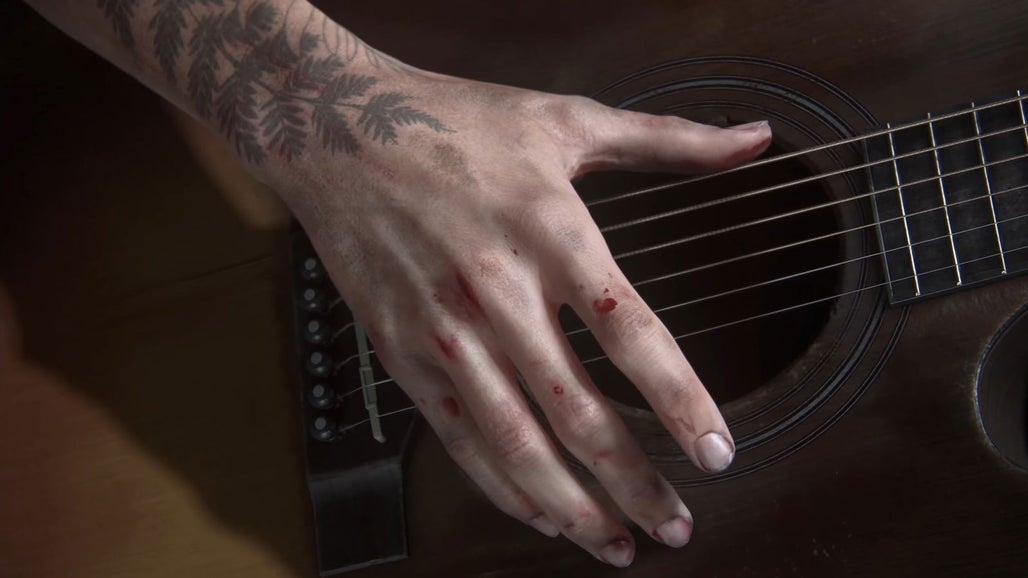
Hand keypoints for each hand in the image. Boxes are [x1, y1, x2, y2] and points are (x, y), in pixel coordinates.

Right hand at [269, 71, 770, 565]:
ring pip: (517, 443)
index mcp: (551, 232)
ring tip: (619, 544)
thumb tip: (756, 139)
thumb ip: (669, 140)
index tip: (718, 454)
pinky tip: (543, 511)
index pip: (632, 334)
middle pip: (580, 412)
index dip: (681, 402)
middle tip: (679, 526)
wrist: (335, 131)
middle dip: (637, 482)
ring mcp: (445, 331)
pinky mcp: (403, 354)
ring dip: (574, 506)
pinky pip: (460, 439)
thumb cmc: (454, 124)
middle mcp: (498, 291)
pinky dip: (504, 486)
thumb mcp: (566, 120)